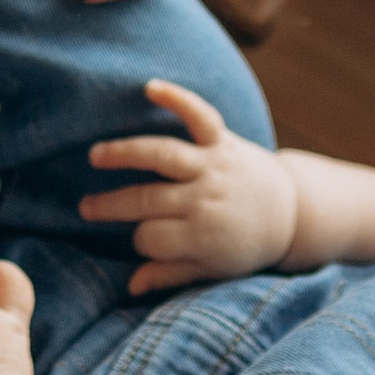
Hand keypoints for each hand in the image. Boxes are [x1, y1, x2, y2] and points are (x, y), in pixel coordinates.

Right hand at [79, 81, 300, 291]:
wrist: (290, 214)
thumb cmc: (244, 247)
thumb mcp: (211, 269)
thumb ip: (171, 275)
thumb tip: (132, 286)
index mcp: (202, 236)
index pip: (151, 238)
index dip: (141, 241)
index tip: (140, 241)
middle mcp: (206, 198)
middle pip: (147, 201)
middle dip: (112, 205)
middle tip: (85, 208)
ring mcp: (214, 166)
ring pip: (163, 155)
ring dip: (125, 153)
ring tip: (95, 156)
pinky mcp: (224, 141)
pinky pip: (200, 116)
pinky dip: (178, 99)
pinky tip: (151, 88)